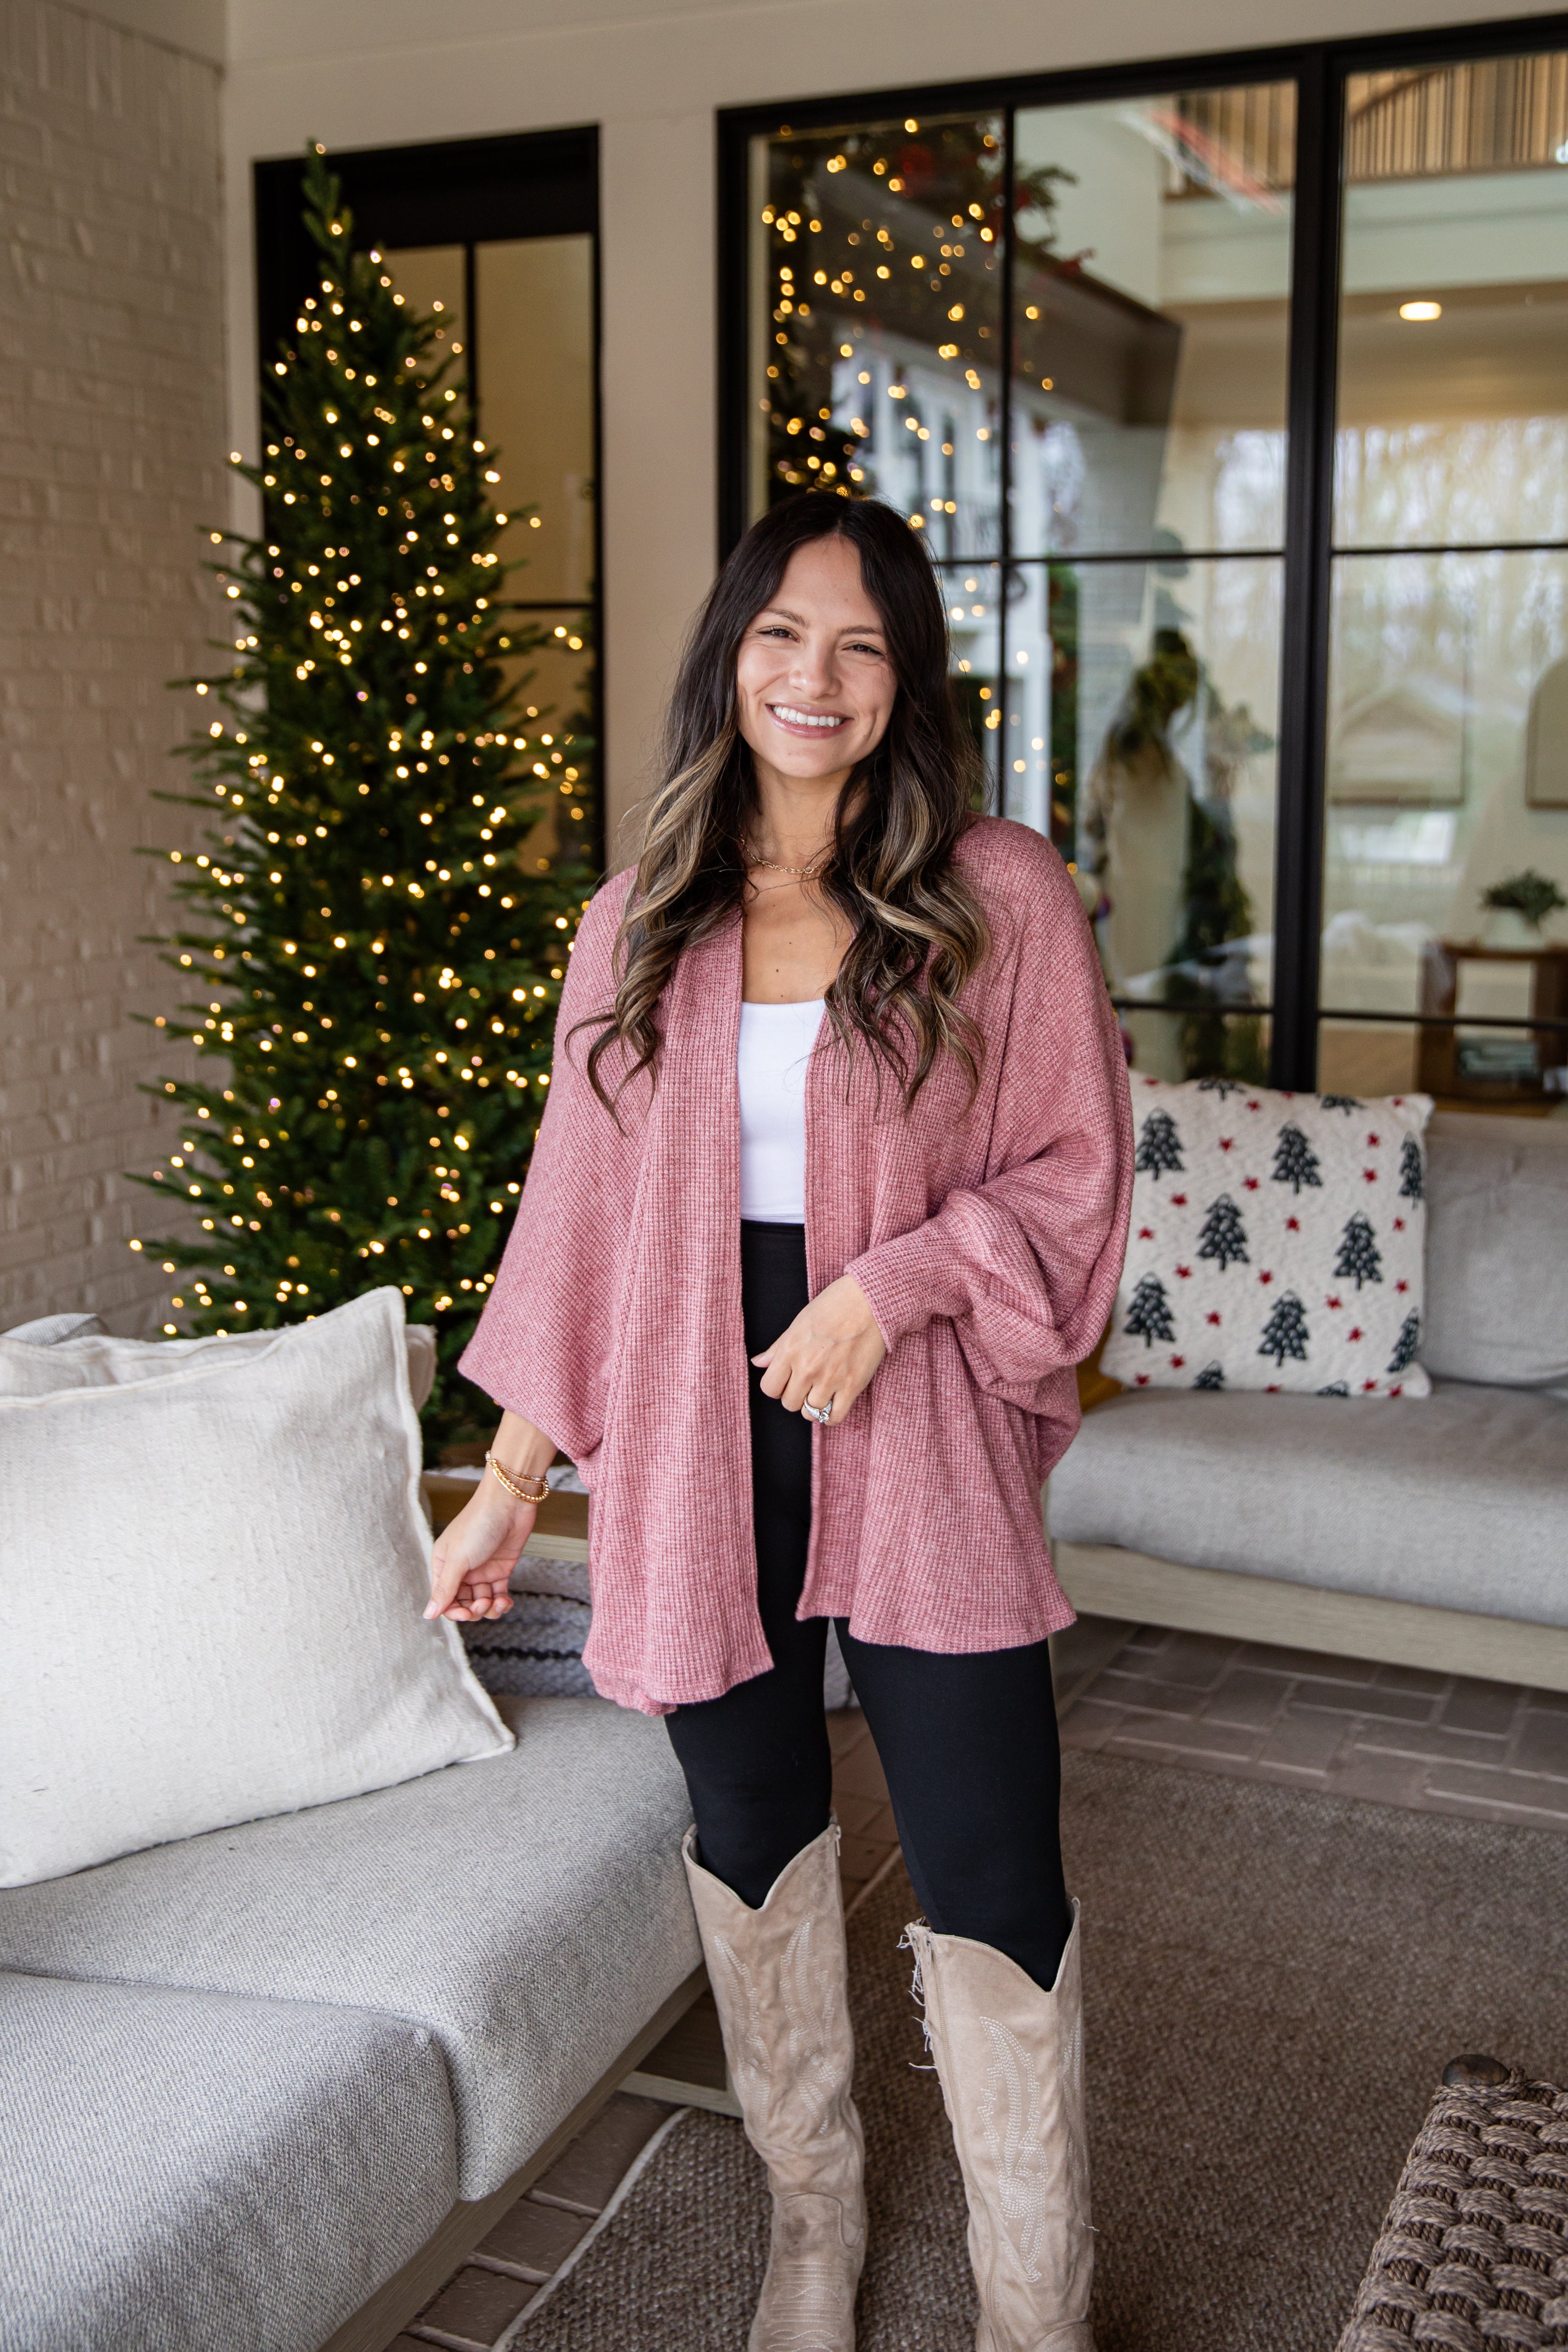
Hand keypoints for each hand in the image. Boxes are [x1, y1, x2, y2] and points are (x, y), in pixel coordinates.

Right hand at [426, 1474, 534, 1622]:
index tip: (466, 1613)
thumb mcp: (458, 1559)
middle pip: (463, 1603)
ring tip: (498, 1602)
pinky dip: (502, 1603)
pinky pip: (498, 1595)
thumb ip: (445, 1588)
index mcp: (443, 1565)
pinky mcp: (500, 1570)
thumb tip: (428, 1614)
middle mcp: (461, 1570)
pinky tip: (506, 1602)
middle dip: (473, 1610)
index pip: (444, 1599)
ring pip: (481, 1602)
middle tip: (483, 1603)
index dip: (454, 1611)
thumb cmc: (478, 1524)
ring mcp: (481, 1571)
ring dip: (489, 1608)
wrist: (509, 1503)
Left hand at [753, 1271, 886, 1427]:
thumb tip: (758, 1363)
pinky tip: (834, 1403)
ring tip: (822, 1391)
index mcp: (790, 1351)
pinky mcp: (852, 1386)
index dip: (777, 1386)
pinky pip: (834, 1417)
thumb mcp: (798, 1323)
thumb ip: (777, 1347)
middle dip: (796, 1395)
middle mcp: (807, 1368)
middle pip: (789, 1403)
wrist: (869, 1301)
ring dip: (814, 1405)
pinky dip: (831, 1415)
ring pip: (811, 1412)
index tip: (788, 1380)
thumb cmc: (833, 1306)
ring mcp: (830, 1379)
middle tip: (808, 1383)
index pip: (770, 1388)